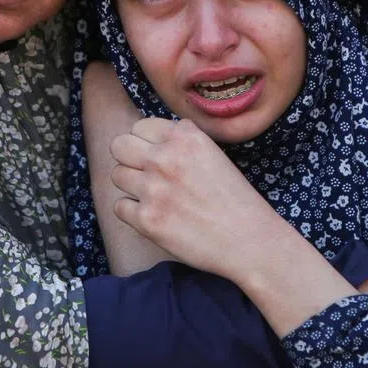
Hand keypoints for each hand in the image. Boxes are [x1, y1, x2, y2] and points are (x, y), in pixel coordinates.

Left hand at [109, 117, 356, 335]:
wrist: (250, 240)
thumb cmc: (235, 199)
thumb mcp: (213, 153)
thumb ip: (182, 141)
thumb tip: (154, 138)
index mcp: (184, 138)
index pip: (139, 127)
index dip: (146, 142)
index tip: (156, 155)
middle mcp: (164, 158)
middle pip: (119, 145)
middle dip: (129, 158)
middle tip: (146, 174)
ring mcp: (153, 189)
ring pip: (117, 175)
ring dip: (132, 186)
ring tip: (155, 197)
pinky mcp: (146, 220)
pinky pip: (120, 207)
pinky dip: (133, 213)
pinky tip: (154, 217)